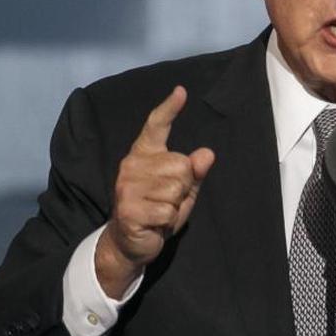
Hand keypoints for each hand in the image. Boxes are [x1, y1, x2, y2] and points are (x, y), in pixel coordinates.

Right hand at [96, 85, 214, 298]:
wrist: (129, 243)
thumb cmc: (157, 212)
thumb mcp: (182, 191)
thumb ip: (194, 172)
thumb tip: (207, 153)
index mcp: (144, 155)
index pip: (156, 126)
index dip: (170, 109)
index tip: (181, 91)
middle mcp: (132, 165)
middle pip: (182, 165)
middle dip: (184, 187)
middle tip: (167, 200)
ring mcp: (128, 186)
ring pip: (176, 189)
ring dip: (175, 206)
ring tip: (160, 212)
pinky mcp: (128, 208)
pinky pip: (168, 210)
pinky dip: (169, 221)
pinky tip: (154, 223)